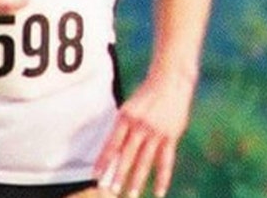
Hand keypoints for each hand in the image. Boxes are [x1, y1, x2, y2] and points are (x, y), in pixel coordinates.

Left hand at [94, 71, 194, 197]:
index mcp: (126, 117)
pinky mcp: (171, 136)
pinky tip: (158, 192)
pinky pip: (166, 161)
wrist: (170, 80)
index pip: (111, 144)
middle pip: (127, 155)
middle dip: (118, 174)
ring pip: (145, 161)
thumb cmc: (146, 96)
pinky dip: (162, 178)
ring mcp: (156, 132)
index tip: (96, 176)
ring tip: (131, 195)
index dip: (103, 161)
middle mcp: (140, 125)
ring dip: (137, 180)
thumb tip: (112, 153)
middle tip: (111, 190)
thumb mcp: (130, 108)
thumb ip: (122, 129)